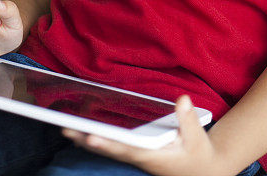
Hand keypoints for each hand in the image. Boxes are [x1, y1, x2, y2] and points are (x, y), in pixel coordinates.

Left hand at [61, 95, 227, 175]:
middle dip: (87, 139)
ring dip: (87, 140)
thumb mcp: (197, 136)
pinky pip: (114, 147)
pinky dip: (99, 140)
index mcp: (152, 155)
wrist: (203, 171)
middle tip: (64, 129)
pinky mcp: (137, 153)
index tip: (90, 137)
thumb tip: (181, 99)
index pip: (126, 149)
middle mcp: (140, 158)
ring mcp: (137, 157)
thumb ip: (187, 118)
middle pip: (109, 149)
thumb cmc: (198, 154)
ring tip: (66, 130)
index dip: (109, 143)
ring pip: (109, 149)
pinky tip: (85, 134)